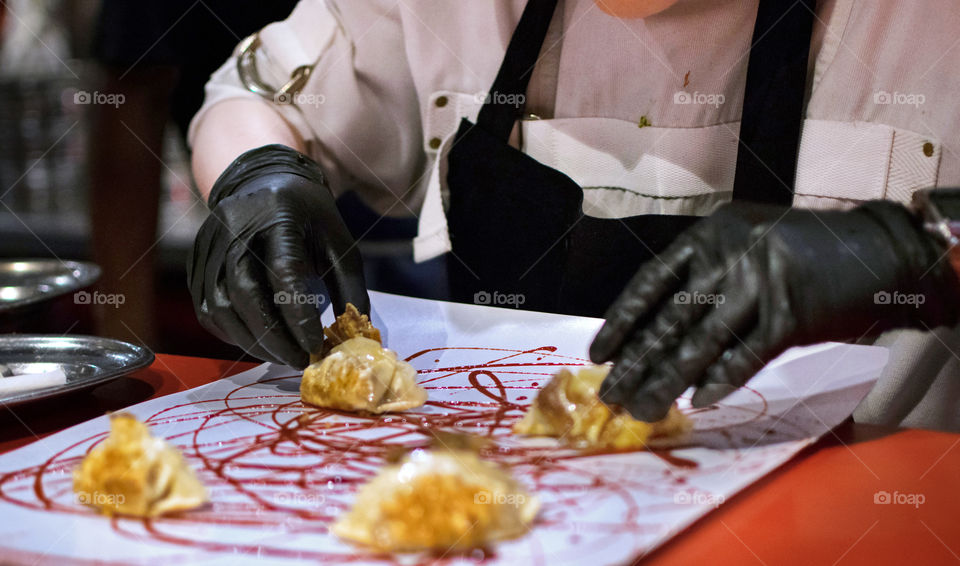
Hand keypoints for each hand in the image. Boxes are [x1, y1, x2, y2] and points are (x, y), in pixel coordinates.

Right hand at [187, 144, 368, 367]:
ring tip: (280, 354)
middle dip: (273, 336)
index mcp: (278, 214)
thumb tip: (354, 331)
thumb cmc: (308, 216)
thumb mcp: (338, 240)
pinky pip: (206, 308)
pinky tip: (256, 341)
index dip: (298, 314)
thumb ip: (349, 285)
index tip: (314, 346)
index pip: (283, 271)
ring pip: (220, 306)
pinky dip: (231, 333)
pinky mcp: (196, 262)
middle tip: (297, 360)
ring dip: (251, 340)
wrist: (263, 181)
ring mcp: (209, 244)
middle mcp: (235, 226)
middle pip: (244, 292)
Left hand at [590, 201, 959, 420]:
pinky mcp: (792, 315)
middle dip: (635, 363)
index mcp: (709, 235)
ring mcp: (760, 284)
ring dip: (667, 382)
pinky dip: (722, 381)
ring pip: (702, 343)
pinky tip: (700, 403)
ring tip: (643, 410)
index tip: (599, 355)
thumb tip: (654, 335)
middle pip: (669, 319)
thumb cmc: (802, 250)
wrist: (876, 249)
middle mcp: (728, 256)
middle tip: (610, 397)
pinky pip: (747, 356)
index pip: (650, 282)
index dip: (621, 321)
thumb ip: (703, 277)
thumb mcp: (742, 244)